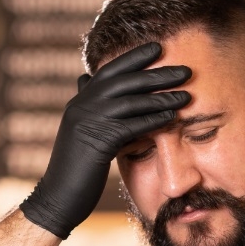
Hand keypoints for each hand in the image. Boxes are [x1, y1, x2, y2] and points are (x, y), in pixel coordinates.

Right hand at [20, 42, 190, 238]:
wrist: (58, 197)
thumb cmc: (76, 169)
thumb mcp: (82, 133)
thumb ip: (90, 109)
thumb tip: (86, 81)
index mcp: (80, 102)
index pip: (109, 71)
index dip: (133, 57)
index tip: (158, 48)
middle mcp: (82, 106)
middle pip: (124, 82)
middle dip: (157, 74)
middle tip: (185, 71)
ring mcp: (87, 123)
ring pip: (131, 102)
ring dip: (162, 97)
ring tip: (186, 95)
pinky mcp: (97, 143)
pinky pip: (131, 126)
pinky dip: (153, 121)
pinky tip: (172, 119)